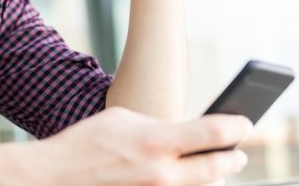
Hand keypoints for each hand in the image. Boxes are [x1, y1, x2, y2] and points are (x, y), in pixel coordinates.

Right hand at [32, 107, 252, 185]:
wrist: (53, 178)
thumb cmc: (86, 142)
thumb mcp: (124, 119)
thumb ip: (159, 126)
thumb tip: (184, 134)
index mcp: (156, 142)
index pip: (215, 134)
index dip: (238, 127)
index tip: (245, 124)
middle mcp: (161, 174)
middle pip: (218, 168)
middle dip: (233, 158)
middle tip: (238, 153)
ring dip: (210, 176)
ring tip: (215, 167)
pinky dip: (186, 185)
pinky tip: (188, 178)